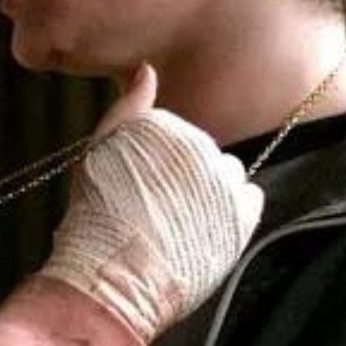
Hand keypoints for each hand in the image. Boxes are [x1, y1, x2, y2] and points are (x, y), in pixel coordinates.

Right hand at [39, 64, 263, 338]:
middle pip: (203, 154)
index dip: (157, 163)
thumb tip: (148, 69)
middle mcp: (202, 149)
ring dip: (210, 193)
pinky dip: (232, 212)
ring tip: (178, 222)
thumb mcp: (98, 150)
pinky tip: (203, 229)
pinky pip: (248, 200)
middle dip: (184, 176)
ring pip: (226, 177)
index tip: (139, 187)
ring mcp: (225, 183)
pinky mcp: (243, 216)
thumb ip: (128, 107)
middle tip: (155, 208)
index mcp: (168, 130)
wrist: (114, 276)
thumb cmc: (96, 217)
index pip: (178, 135)